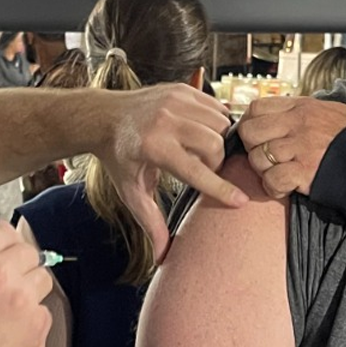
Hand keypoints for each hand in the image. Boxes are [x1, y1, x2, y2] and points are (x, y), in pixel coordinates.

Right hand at [0, 223, 53, 346]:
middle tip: (5, 291)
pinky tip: (10, 337)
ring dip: (29, 294)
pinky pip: (44, 312)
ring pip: (42, 280)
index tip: (5, 255)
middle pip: (28, 252)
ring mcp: (21, 300)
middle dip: (19, 269)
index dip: (4, 245)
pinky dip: (32, 323)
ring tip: (6, 317)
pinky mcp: (37, 326)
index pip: (3, 230)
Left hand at [98, 86, 244, 259]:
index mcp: (155, 147)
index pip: (197, 171)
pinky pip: (217, 107)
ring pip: (220, 124)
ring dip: (218, 141)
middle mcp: (166, 120)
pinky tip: (202, 133)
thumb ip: (151, 222)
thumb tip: (162, 258)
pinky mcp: (182, 89)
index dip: (221, 189)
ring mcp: (175, 100)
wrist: (104, 117)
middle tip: (203, 170)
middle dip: (216, 162)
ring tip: (201, 152)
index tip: (240, 201)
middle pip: (215, 145)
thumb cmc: (119, 158)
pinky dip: (216, 122)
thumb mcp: (131, 192)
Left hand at [234, 96, 345, 198]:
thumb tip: (280, 113)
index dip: (250, 124)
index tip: (258, 138)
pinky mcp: (305, 171)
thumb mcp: (330, 112)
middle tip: (266, 158)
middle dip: (252, 148)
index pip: (256, 108)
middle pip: (249, 132)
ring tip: (279, 174)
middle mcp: (298, 123)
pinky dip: (274, 188)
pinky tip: (285, 188)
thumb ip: (303, 111)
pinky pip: (272, 179)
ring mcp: (301, 147)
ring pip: (258, 158)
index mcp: (302, 107)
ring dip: (264, 171)